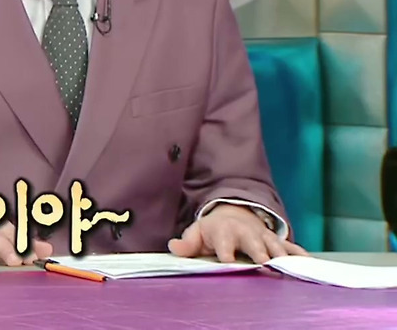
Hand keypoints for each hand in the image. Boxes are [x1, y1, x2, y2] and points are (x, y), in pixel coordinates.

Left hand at [167, 204, 306, 263]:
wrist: (234, 213)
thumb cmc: (213, 229)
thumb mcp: (197, 233)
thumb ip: (187, 243)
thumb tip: (174, 246)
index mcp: (224, 231)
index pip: (224, 243)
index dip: (226, 252)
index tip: (229, 262)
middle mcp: (246, 233)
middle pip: (254, 244)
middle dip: (259, 253)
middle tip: (266, 264)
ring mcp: (263, 237)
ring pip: (275, 245)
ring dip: (281, 255)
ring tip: (288, 267)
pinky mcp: (276, 241)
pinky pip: (292, 247)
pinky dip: (300, 254)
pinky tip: (308, 263)